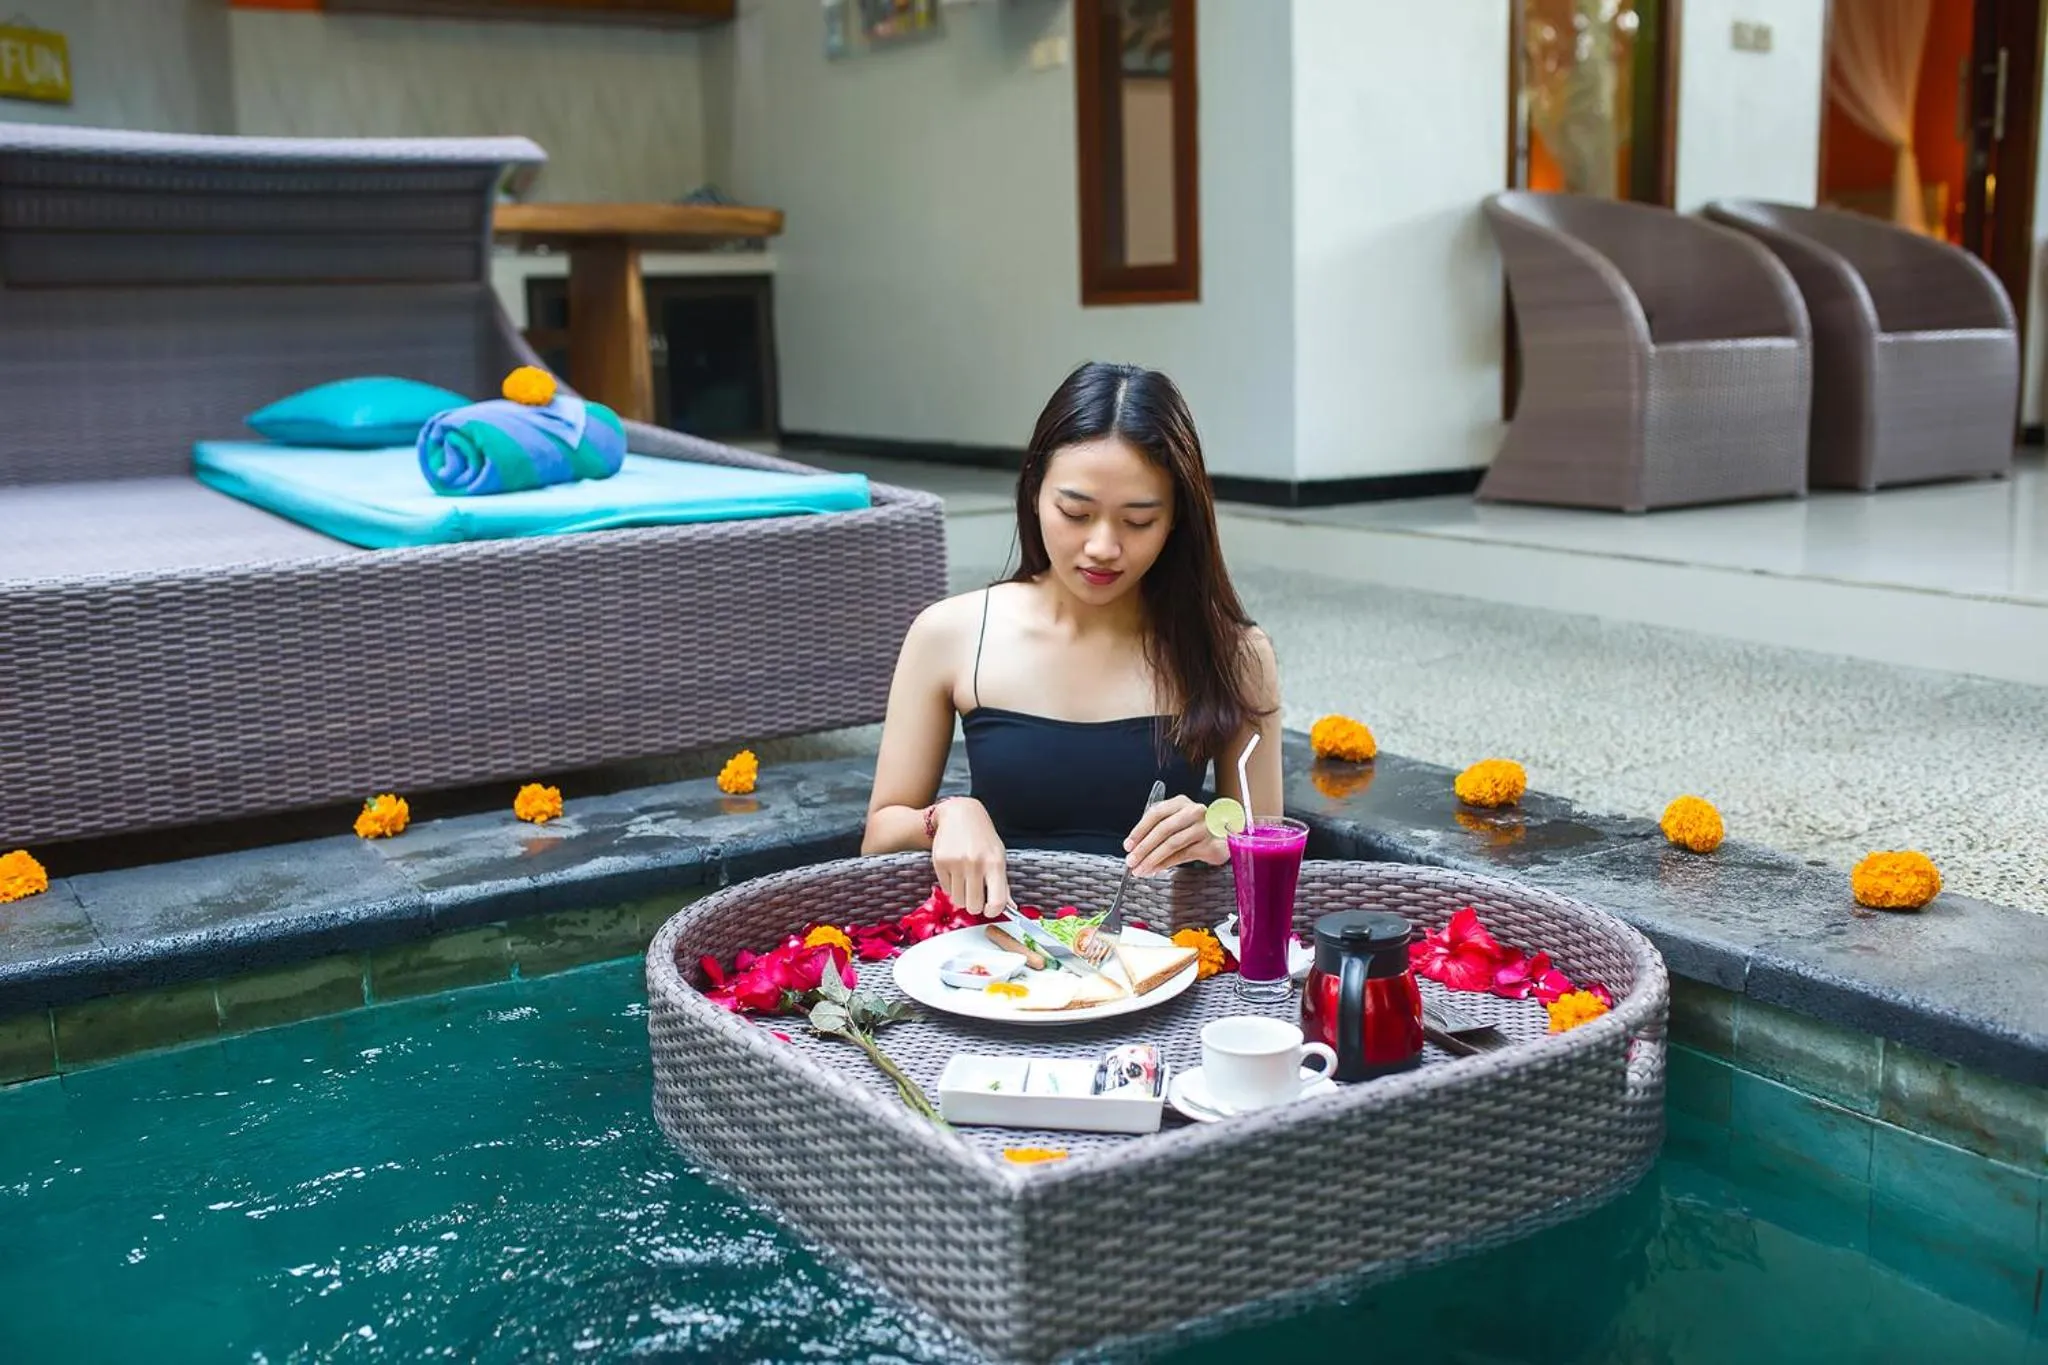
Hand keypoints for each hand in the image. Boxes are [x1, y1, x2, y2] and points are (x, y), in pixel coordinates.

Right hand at [930, 797, 1012, 918]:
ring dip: (962, 896)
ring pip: (958, 900)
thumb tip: (1010, 908)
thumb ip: (1003, 883)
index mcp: (995, 863)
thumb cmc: (983, 838)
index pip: (997, 901)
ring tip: (965, 881)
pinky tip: (955, 871)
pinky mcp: (940, 861)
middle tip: (975, 895)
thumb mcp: (998, 856)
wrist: (960, 814)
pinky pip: (945, 889)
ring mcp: (956, 862)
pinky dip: (951, 886)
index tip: (990, 910)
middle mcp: (976, 863)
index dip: (993, 912)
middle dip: (975, 905)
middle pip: (974, 906)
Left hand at [1122, 795, 1227, 877]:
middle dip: (1144, 847)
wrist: (1224, 838)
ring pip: (1172, 844)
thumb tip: (1135, 849)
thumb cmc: (1194, 829)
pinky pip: (1182, 855)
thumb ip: (1157, 830)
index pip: (1156, 813)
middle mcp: (1194, 811)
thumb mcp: (1176, 822)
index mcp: (1180, 802)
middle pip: (1163, 829)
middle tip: (1131, 861)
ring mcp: (1204, 827)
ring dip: (1153, 858)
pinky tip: (1155, 869)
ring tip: (1141, 868)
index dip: (1139, 830)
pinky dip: (1166, 864)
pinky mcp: (1210, 845)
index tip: (1128, 845)